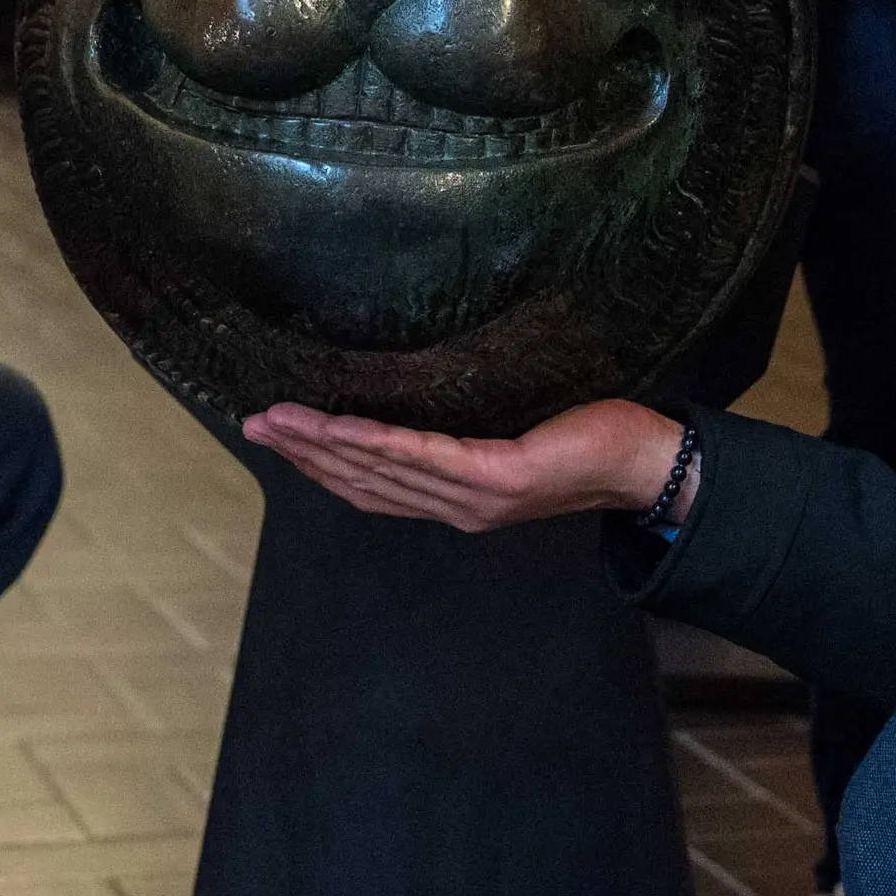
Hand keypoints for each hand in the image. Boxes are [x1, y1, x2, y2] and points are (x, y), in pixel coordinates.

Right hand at [245, 399, 682, 534]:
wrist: (645, 463)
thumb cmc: (583, 437)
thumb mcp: (509, 435)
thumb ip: (463, 431)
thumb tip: (419, 387)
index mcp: (455, 502)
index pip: (371, 488)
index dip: (318, 465)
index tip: (273, 434)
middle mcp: (456, 508)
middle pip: (361, 483)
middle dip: (302, 454)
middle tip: (251, 424)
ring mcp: (474, 498)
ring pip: (380, 471)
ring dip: (321, 446)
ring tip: (275, 418)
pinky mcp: (497, 478)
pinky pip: (423, 457)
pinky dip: (374, 442)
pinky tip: (338, 425)